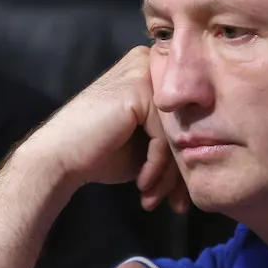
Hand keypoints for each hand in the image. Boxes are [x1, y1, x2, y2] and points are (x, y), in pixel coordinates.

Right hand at [26, 47, 188, 212]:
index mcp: (154, 70)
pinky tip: (142, 183)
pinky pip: (165, 137)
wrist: (58, 158)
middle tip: (175, 203)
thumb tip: (209, 156)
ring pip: (178, 133)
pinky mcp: (139, 90)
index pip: (186, 115)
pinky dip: (156, 166)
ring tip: (154, 198)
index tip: (177, 194)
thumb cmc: (98, 152)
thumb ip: (174, 138)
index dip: (184, 158)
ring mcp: (144, 73)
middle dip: (180, 170)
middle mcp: (151, 63)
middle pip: (185, 122)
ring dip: (168, 174)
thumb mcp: (146, 143)